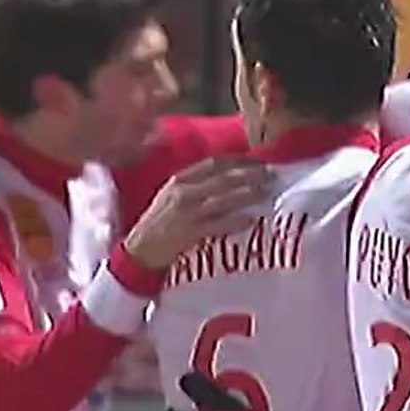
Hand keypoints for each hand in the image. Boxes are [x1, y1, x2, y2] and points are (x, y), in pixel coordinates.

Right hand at [124, 157, 270, 268]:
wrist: (139, 249)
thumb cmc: (160, 222)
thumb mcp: (173, 195)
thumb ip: (197, 184)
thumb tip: (232, 176)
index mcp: (179, 180)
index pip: (215, 163)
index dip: (240, 161)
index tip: (259, 161)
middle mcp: (183, 192)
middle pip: (223, 178)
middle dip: (250, 175)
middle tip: (270, 175)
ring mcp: (186, 212)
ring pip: (223, 199)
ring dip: (248, 194)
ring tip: (266, 192)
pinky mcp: (189, 232)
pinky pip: (218, 224)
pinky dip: (236, 221)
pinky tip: (251, 219)